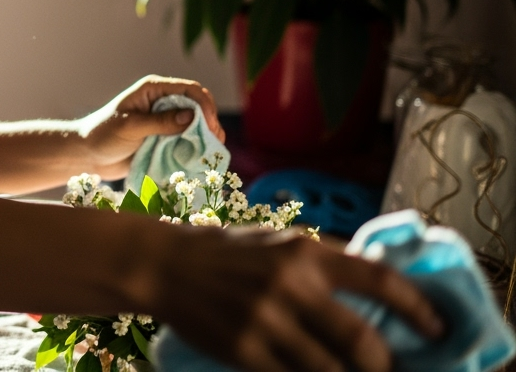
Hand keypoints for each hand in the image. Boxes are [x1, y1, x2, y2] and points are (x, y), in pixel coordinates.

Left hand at [79, 76, 223, 177]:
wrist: (88, 154)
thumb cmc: (103, 134)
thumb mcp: (130, 127)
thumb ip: (159, 122)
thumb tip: (191, 117)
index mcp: (153, 90)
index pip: (189, 90)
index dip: (204, 105)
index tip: (210, 126)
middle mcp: (162, 102)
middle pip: (198, 105)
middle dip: (210, 121)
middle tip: (215, 141)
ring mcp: (165, 121)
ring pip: (196, 124)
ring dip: (206, 136)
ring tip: (213, 152)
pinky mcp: (165, 138)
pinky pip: (187, 140)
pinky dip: (197, 148)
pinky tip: (203, 158)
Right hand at [156, 226, 443, 371]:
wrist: (164, 265)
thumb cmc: (226, 252)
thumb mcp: (276, 242)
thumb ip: (320, 261)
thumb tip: (375, 286)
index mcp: (304, 252)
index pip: (379, 279)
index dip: (417, 307)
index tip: (437, 328)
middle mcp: (290, 285)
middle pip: (363, 339)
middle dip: (387, 365)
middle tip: (393, 370)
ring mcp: (266, 321)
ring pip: (332, 369)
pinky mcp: (244, 350)